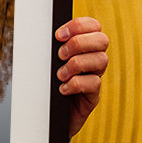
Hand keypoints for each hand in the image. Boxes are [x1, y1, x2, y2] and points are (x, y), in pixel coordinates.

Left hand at [55, 16, 108, 137]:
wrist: (46, 116)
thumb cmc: (45, 85)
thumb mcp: (47, 63)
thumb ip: (50, 47)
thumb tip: (39, 32)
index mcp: (83, 47)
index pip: (93, 26)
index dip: (79, 25)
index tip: (58, 35)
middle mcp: (93, 60)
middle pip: (102, 40)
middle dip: (79, 43)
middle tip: (60, 55)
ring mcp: (95, 77)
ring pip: (101, 60)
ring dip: (76, 64)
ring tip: (59, 75)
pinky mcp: (93, 96)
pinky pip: (94, 83)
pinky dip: (76, 84)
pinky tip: (62, 89)